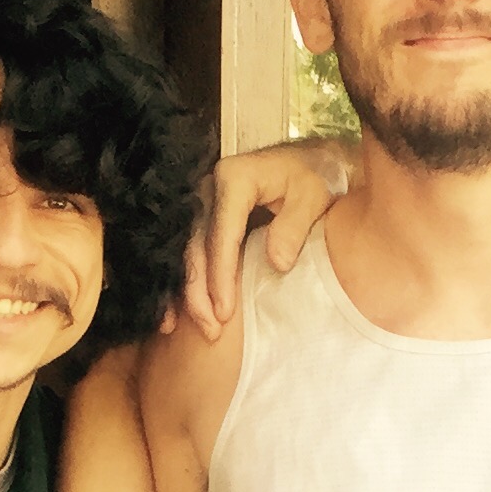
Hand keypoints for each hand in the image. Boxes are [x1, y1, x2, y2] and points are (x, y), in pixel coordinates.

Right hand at [177, 140, 351, 340]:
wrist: (313, 162)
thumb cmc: (316, 177)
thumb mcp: (314, 195)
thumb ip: (294, 226)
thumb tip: (277, 263)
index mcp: (234, 178)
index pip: (221, 234)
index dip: (221, 276)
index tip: (226, 312)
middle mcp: (210, 189)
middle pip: (196, 246)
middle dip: (198, 292)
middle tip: (212, 329)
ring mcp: (203, 203)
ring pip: (187, 253)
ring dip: (187, 293)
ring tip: (192, 329)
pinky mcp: (205, 218)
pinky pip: (190, 254)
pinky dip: (184, 284)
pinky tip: (174, 316)